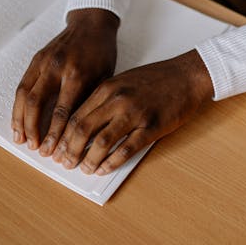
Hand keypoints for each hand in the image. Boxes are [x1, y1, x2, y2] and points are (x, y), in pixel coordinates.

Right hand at [11, 8, 118, 154]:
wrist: (92, 23)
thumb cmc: (102, 52)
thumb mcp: (105, 78)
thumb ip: (89, 102)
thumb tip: (79, 133)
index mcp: (77, 74)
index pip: (62, 111)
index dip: (55, 134)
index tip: (54, 152)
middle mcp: (56, 68)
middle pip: (37, 104)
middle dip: (33, 129)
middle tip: (35, 149)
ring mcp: (43, 62)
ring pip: (23, 95)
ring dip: (20, 120)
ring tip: (21, 139)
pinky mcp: (36, 59)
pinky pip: (22, 85)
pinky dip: (18, 105)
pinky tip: (19, 119)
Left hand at [51, 49, 213, 174]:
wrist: (187, 75)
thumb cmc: (157, 78)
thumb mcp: (123, 81)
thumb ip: (104, 99)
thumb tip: (86, 124)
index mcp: (107, 88)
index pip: (76, 115)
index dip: (64, 135)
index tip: (58, 148)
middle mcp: (117, 100)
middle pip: (83, 129)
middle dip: (70, 150)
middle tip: (66, 163)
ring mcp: (135, 113)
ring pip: (102, 141)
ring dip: (89, 159)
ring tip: (85, 169)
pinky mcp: (152, 126)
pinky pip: (127, 149)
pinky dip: (112, 162)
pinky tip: (105, 169)